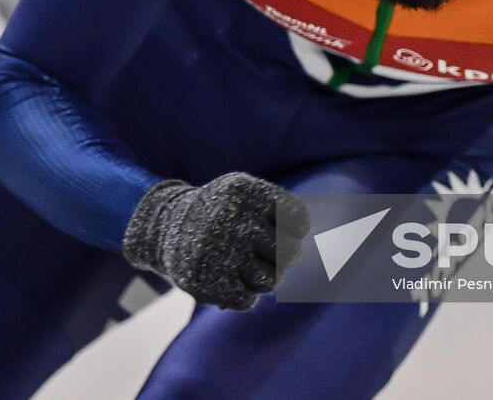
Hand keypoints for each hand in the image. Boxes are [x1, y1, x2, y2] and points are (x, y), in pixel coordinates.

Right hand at [122, 172, 310, 310]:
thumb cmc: (220, 212)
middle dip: (284, 257)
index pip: (298, 219)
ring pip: (271, 281)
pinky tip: (229, 279)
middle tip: (266, 252)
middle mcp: (230, 219)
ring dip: (263, 277)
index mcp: (244, 191)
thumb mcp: (246, 196)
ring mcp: (217, 252)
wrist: (163, 226)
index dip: (296, 229)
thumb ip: (283, 212)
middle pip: (289, 253)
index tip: (282, 229)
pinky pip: (247, 300)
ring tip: (245, 265)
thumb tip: (330, 238)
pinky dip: (243, 294)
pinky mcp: (205, 282)